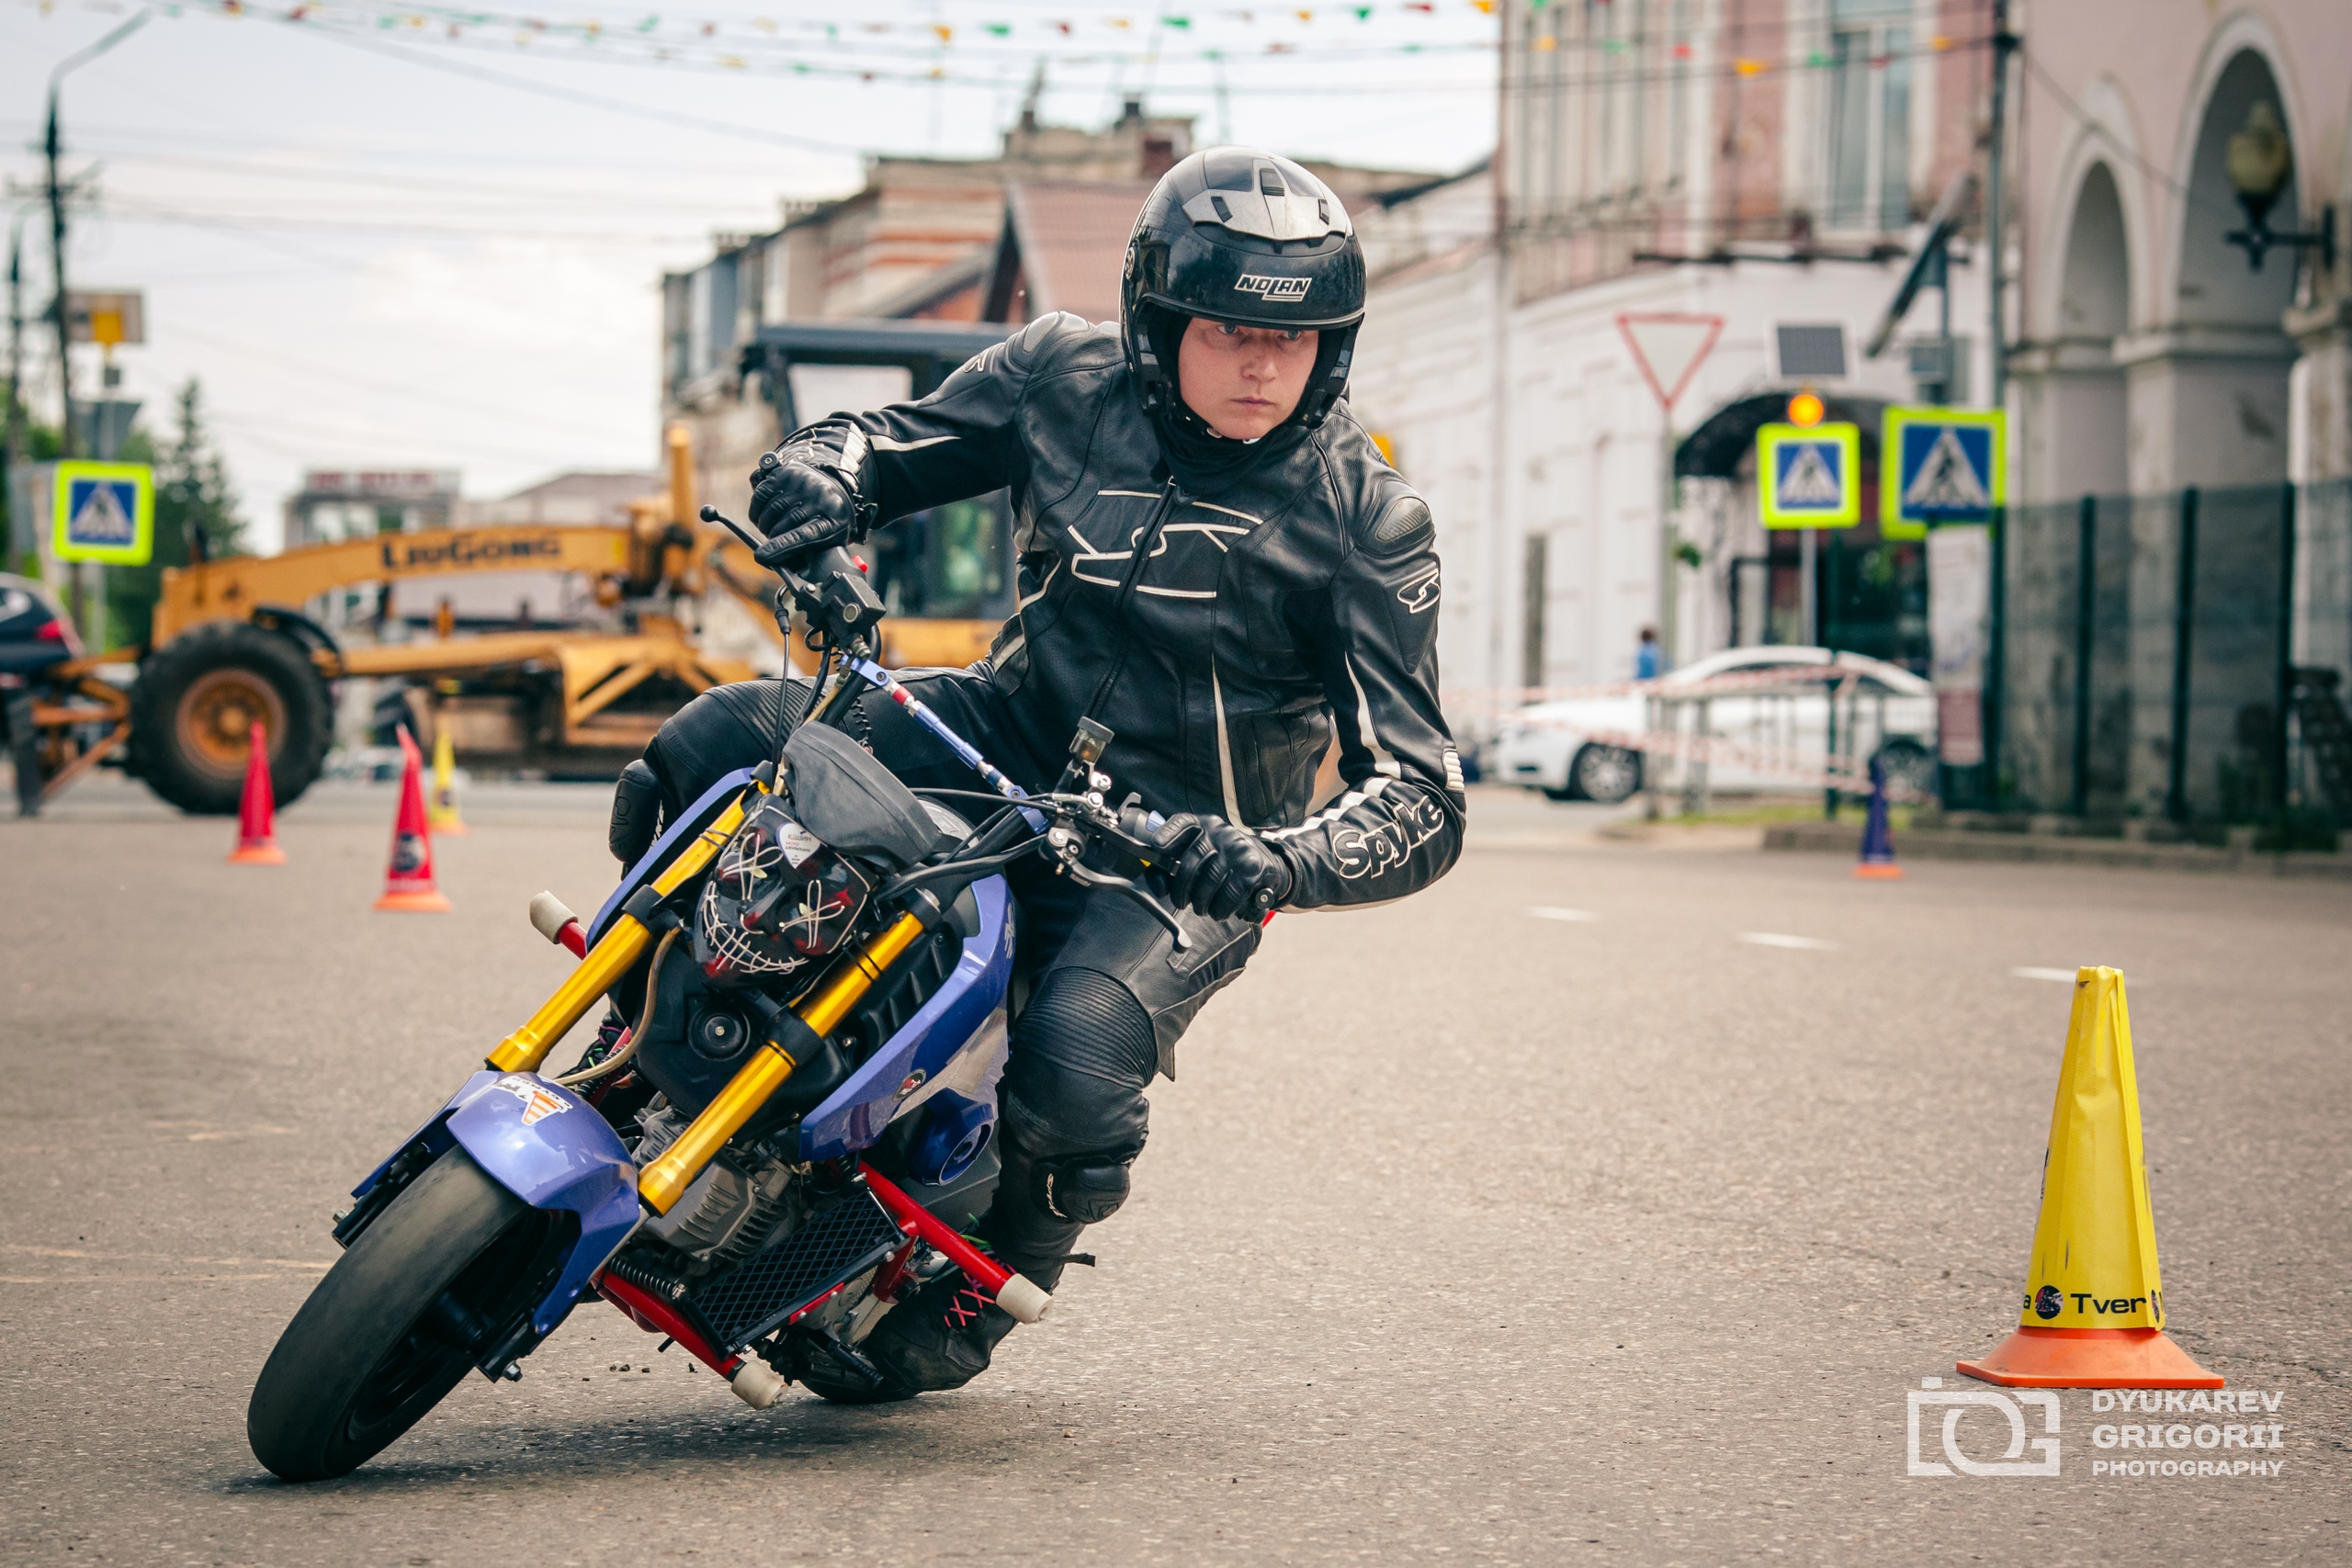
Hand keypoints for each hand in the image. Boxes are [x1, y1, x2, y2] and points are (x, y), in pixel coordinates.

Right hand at [746, 451, 857, 564]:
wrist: (834, 487)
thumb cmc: (829, 521)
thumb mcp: (830, 541)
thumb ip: (810, 556)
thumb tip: (782, 567)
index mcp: (832, 520)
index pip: (802, 536)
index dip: (780, 547)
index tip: (762, 556)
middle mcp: (818, 498)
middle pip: (782, 525)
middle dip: (772, 539)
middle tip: (775, 542)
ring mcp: (802, 483)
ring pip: (770, 511)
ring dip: (764, 525)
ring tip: (771, 528)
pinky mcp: (786, 473)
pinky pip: (761, 495)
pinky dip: (757, 510)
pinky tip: (762, 515)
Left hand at [1161, 815, 1292, 920]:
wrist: (1265, 862)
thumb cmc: (1221, 861)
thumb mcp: (1197, 856)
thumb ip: (1170, 869)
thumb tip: (1159, 888)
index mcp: (1205, 825)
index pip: (1183, 823)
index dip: (1168, 833)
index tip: (1156, 846)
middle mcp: (1222, 833)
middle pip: (1191, 862)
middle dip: (1182, 889)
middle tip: (1181, 903)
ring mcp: (1238, 850)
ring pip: (1210, 884)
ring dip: (1203, 904)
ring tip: (1203, 908)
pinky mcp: (1253, 870)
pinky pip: (1230, 897)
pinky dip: (1222, 910)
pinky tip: (1222, 910)